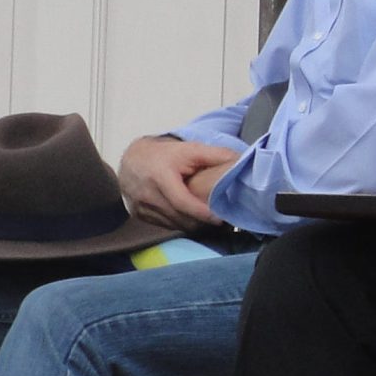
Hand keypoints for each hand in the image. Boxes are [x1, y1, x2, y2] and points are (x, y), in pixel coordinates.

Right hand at [117, 136, 238, 231]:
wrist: (133, 159)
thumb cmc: (166, 154)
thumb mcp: (191, 149)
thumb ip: (216, 155)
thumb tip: (241, 161)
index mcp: (160, 176)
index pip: (181, 201)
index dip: (200, 212)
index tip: (218, 218)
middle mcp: (147, 193)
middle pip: (179, 217)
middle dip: (201, 221)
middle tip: (221, 221)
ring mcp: (141, 206)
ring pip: (173, 224)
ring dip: (192, 225)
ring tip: (209, 220)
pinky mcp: (139, 214)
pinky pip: (165, 225)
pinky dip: (181, 224)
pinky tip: (193, 219)